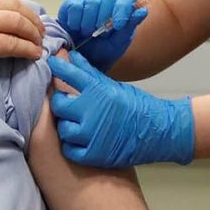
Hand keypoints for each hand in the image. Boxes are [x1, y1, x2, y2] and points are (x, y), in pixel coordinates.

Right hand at [0, 0, 44, 79]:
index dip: (11, 4)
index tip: (19, 12)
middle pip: (12, 5)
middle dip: (29, 16)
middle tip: (37, 27)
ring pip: (17, 22)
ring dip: (32, 32)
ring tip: (39, 41)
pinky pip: (13, 43)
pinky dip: (27, 48)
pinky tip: (34, 53)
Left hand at [47, 52, 193, 167]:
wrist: (158, 131)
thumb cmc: (135, 105)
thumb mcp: (112, 85)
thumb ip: (89, 72)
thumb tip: (72, 56)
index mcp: (98, 91)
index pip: (69, 74)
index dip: (57, 68)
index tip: (51, 63)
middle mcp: (92, 111)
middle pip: (59, 105)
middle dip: (60, 103)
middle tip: (66, 103)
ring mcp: (92, 134)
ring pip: (63, 129)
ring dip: (68, 126)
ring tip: (77, 124)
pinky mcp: (94, 154)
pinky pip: (70, 149)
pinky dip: (73, 145)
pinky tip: (80, 140)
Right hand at [57, 0, 147, 70]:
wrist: (81, 59)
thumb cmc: (103, 51)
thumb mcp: (119, 43)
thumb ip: (130, 26)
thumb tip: (142, 10)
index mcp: (123, 5)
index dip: (124, 6)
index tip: (118, 24)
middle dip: (105, 18)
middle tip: (100, 33)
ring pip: (91, 1)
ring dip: (90, 22)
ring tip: (88, 33)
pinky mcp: (72, 3)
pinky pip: (75, 6)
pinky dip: (76, 21)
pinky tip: (77, 28)